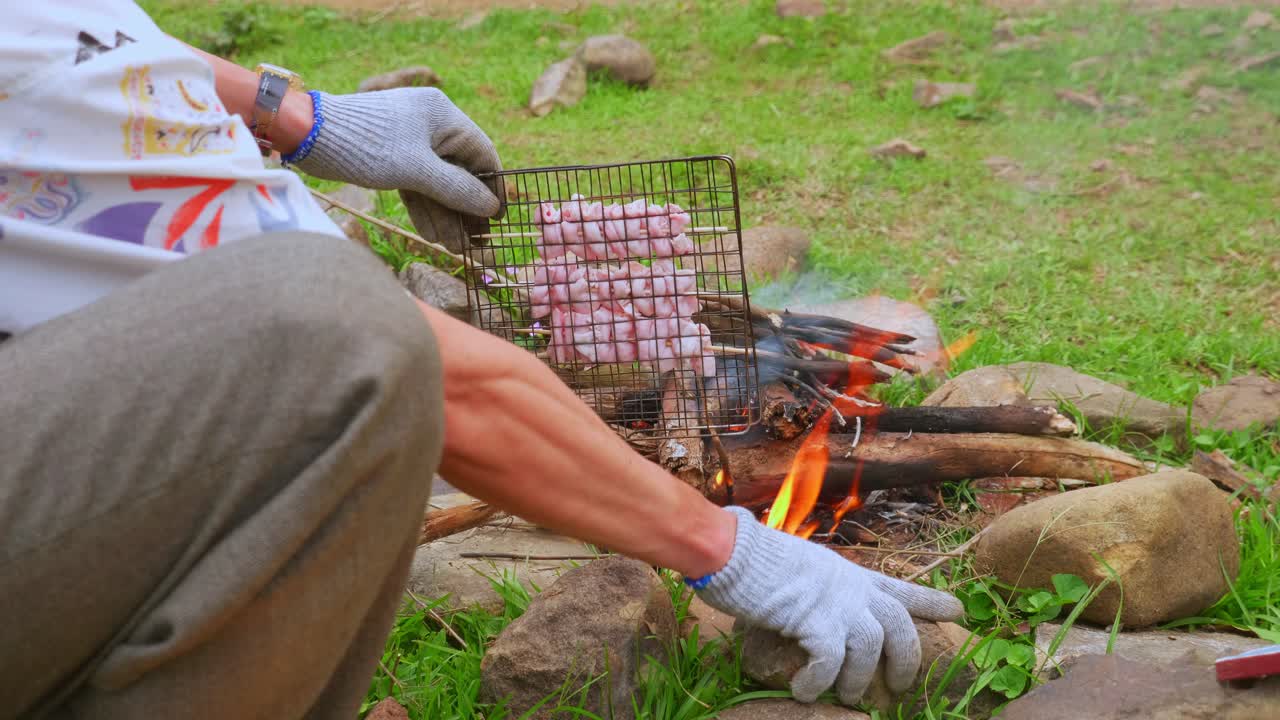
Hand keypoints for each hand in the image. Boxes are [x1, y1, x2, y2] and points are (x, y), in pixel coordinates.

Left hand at [289, 88, 502, 250]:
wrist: (307, 134)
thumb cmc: (367, 145)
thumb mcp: (416, 170)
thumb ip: (457, 190)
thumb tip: (492, 207)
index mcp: (444, 115)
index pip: (483, 153)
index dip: (493, 187)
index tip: (498, 219)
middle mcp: (431, 124)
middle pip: (460, 171)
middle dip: (464, 209)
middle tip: (473, 243)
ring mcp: (411, 140)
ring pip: (437, 181)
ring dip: (444, 214)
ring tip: (453, 247)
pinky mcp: (392, 155)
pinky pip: (417, 183)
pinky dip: (423, 206)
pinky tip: (431, 234)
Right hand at [696, 507, 963, 704]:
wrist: (734, 551)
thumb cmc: (754, 560)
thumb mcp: (798, 572)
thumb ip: (813, 594)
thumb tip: (805, 619)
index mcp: (849, 575)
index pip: (898, 587)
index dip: (929, 600)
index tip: (957, 609)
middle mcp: (850, 588)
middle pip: (899, 623)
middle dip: (906, 659)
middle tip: (900, 686)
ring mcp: (836, 602)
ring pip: (870, 648)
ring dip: (859, 680)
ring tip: (849, 698)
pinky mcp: (815, 620)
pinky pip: (830, 662)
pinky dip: (819, 681)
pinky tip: (805, 691)